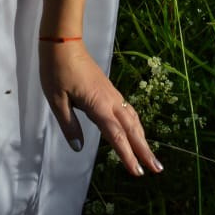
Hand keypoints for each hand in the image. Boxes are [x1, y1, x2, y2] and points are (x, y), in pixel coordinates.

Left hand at [39, 40, 162, 177]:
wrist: (62, 41)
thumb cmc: (56, 69)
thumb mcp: (56, 100)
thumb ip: (69, 125)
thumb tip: (78, 148)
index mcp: (98, 105)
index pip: (116, 136)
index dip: (127, 155)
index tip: (137, 172)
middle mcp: (109, 100)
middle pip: (131, 129)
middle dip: (144, 150)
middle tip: (158, 169)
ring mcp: (111, 93)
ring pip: (132, 119)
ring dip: (143, 138)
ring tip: (151, 155)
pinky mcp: (109, 89)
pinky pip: (127, 110)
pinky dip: (136, 124)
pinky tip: (136, 130)